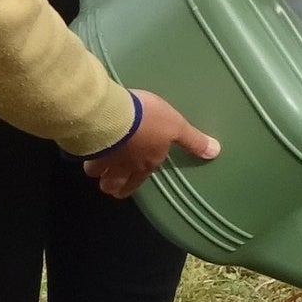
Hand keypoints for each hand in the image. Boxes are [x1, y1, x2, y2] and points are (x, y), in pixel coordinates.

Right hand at [83, 88, 218, 199]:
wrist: (114, 115)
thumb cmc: (148, 120)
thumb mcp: (176, 125)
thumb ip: (193, 140)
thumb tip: (215, 152)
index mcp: (145, 164)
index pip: (137, 182)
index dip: (131, 184)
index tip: (128, 182)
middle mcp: (123, 168)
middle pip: (114, 186)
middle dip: (114, 186)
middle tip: (112, 181)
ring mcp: (103, 160)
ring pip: (97, 175)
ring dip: (99, 173)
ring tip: (99, 165)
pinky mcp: (88, 150)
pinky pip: (85, 158)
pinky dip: (87, 156)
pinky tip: (88, 147)